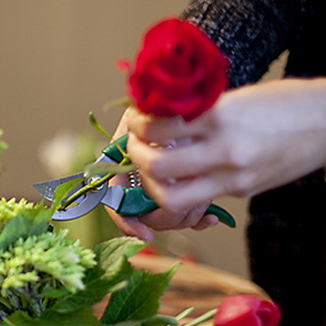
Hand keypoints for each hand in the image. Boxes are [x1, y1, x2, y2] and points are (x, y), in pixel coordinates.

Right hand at [106, 108, 220, 240]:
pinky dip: (199, 218)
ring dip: (186, 215)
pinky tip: (211, 217)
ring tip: (205, 202)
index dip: (126, 221)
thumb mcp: (152, 115)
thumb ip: (143, 140)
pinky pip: (188, 211)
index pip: (115, 200)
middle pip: (144, 214)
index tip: (145, 233)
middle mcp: (140, 173)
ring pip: (167, 215)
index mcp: (124, 158)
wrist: (198, 91)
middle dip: (167, 219)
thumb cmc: (171, 100)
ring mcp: (162, 181)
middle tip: (192, 210)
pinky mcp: (186, 185)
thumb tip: (147, 172)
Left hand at [119, 77, 325, 227]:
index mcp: (222, 117)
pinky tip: (181, 173)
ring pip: (173, 198)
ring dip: (154, 184)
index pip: (159, 127)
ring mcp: (234, 178)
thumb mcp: (239, 96)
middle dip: (137, 157)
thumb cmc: (289, 101)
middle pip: (158, 167)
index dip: (139, 125)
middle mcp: (225, 152)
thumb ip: (201, 111)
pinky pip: (199, 197)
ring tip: (153, 166)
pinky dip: (182, 188)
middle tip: (135, 145)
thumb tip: (159, 118)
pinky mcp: (243, 192)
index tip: (136, 118)